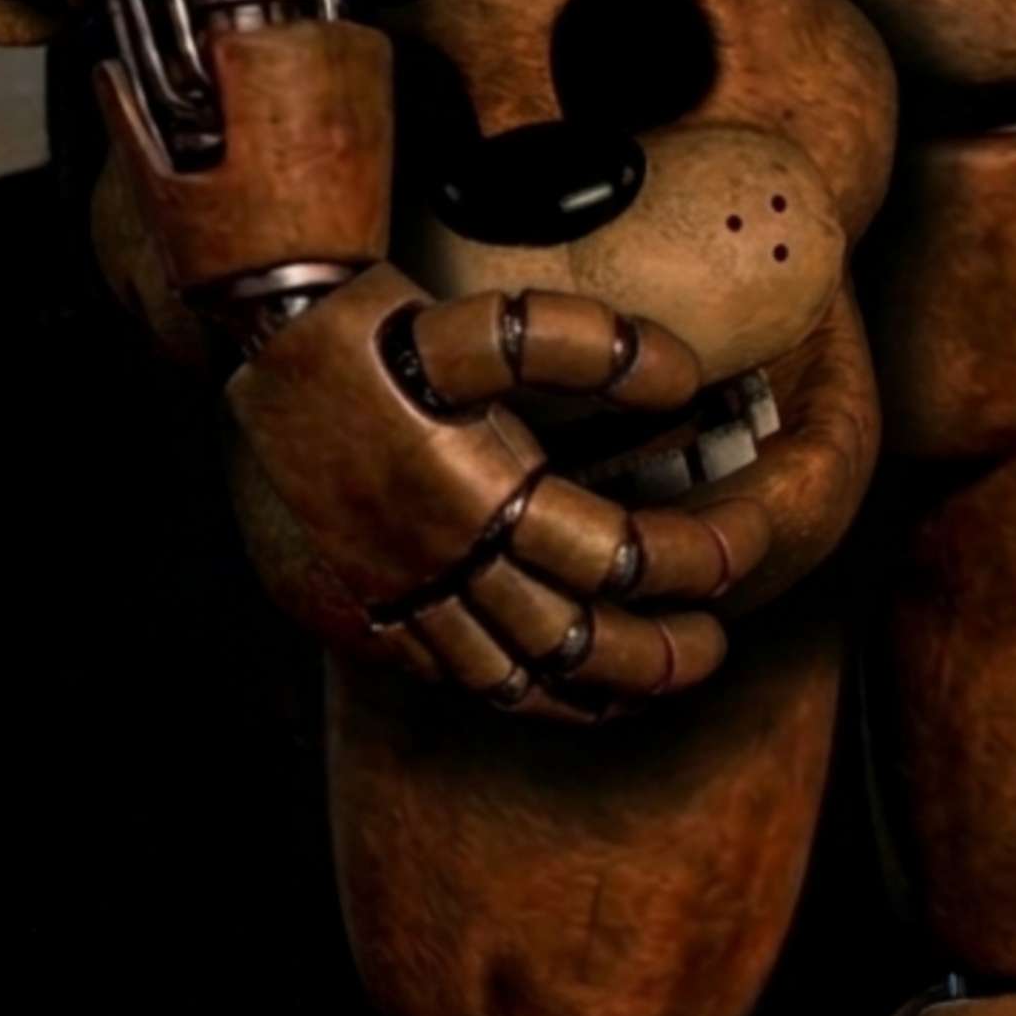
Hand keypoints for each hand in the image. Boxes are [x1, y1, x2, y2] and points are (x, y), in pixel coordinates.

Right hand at [230, 267, 770, 720]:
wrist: (266, 336)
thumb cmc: (383, 325)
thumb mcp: (485, 318)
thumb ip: (586, 344)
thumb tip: (684, 379)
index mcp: (476, 494)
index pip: (614, 555)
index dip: (696, 558)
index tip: (749, 541)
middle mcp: (437, 560)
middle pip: (572, 639)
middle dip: (660, 651)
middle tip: (716, 645)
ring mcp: (397, 595)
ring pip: (511, 681)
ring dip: (596, 689)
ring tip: (654, 685)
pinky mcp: (365, 606)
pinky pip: (450, 679)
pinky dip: (518, 697)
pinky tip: (555, 692)